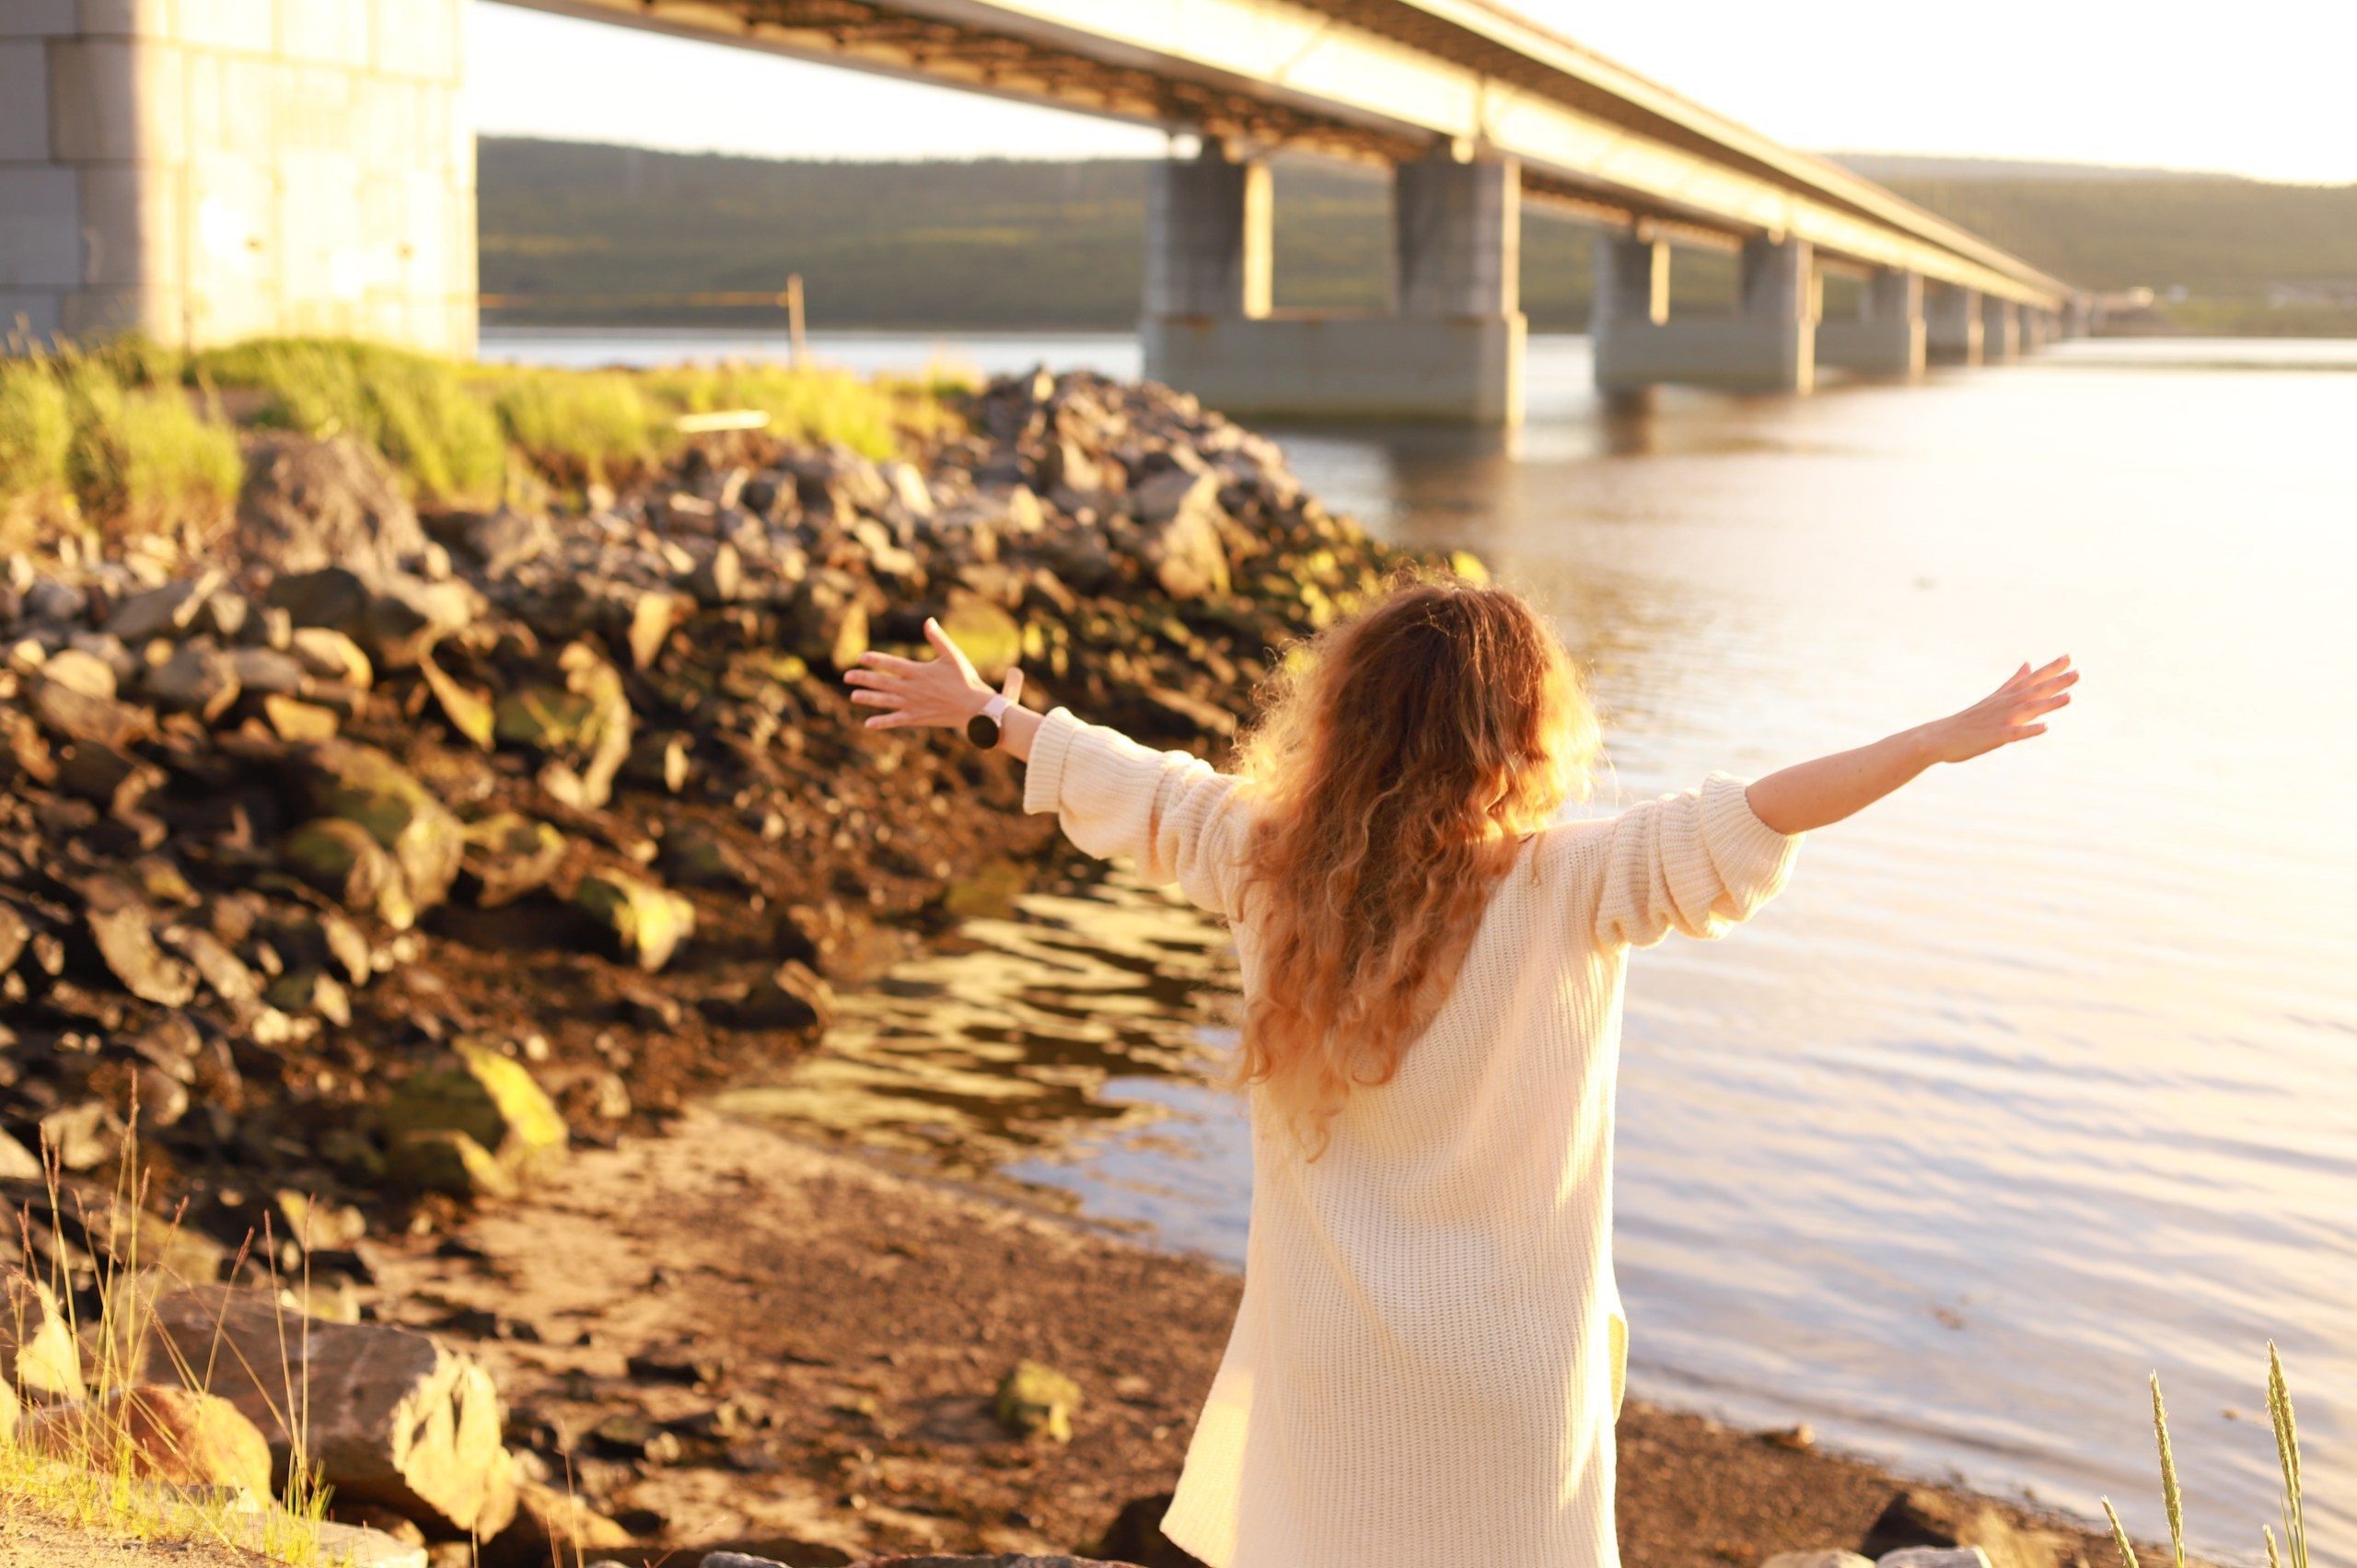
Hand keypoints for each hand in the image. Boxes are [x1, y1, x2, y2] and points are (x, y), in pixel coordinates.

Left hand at [843, 617, 1022, 730]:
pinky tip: (868, 723)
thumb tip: (928, 621)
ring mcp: (913, 704)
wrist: (975, 708)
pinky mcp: (917, 717)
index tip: (860, 657)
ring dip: (868, 698)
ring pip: (885, 701)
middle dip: (863, 678)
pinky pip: (895, 720)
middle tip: (847, 676)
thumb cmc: (965, 679)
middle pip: (883, 682)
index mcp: (918, 671)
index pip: (891, 664)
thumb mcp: (953, 655)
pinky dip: (882, 722)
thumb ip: (938, 639)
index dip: (875, 660)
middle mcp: (912, 688)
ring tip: (853, 696)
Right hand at [1919, 655, 2077, 763]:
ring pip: (2028, 710)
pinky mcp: (1994, 737)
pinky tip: (2046, 728)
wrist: (1938, 737)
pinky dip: (2030, 730)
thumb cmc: (1969, 720)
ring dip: (2049, 704)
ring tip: (2070, 697)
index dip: (2051, 668)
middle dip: (2056, 682)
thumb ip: (2015, 681)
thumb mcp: (1995, 697)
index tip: (2070, 656)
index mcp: (2007, 696)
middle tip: (2078, 672)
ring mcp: (2000, 720)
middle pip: (2034, 691)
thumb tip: (2030, 663)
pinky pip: (2014, 733)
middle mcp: (2005, 704)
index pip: (2032, 679)